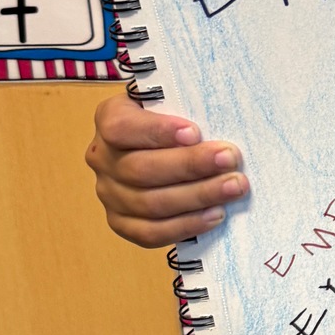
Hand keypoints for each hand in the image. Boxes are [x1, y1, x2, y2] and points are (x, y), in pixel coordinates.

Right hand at [86, 95, 248, 248]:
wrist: (165, 146)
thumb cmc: (176, 118)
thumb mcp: (175, 101)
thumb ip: (187, 107)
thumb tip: (220, 121)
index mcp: (110, 118)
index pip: (122, 127)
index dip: (157, 131)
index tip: (194, 132)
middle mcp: (102, 157)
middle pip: (141, 169)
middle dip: (191, 166)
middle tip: (230, 160)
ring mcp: (109, 193)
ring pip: (149, 203)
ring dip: (197, 196)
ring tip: (233, 187)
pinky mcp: (121, 222)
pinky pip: (150, 232)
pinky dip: (185, 226)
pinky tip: (215, 214)